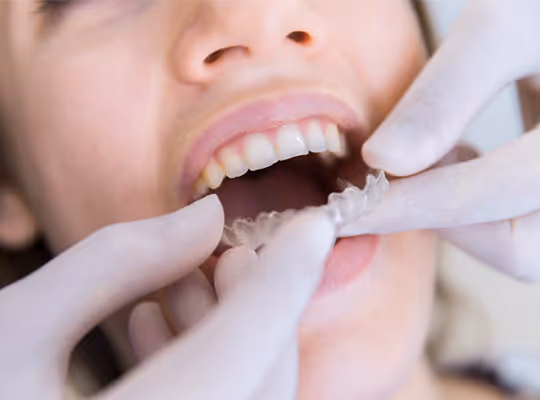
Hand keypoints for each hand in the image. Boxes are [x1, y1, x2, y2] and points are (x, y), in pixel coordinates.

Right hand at [0, 195, 335, 399]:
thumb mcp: (10, 330)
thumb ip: (117, 261)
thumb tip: (205, 217)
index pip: (253, 337)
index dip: (290, 272)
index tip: (313, 225)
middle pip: (260, 374)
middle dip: (257, 304)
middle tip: (230, 256)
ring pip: (248, 397)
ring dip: (231, 335)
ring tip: (183, 286)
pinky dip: (207, 369)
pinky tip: (154, 332)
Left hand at [342, 0, 539, 280]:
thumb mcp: (506, 22)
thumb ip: (447, 93)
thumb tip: (382, 160)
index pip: (496, 197)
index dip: (412, 206)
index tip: (349, 208)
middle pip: (519, 248)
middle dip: (443, 220)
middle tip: (394, 178)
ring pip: (520, 242)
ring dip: (461, 215)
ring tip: (433, 156)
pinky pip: (522, 217)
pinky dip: (479, 203)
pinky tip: (458, 156)